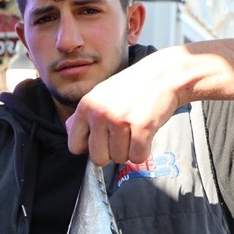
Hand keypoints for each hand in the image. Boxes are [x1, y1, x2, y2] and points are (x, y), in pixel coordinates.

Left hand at [64, 51, 179, 165]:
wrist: (164, 74)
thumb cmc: (132, 88)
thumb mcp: (101, 95)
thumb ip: (83, 115)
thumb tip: (69, 131)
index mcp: (86, 106)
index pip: (74, 146)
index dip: (90, 147)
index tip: (103, 139)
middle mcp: (100, 113)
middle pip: (97, 158)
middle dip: (111, 153)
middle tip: (123, 136)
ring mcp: (120, 120)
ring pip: (119, 159)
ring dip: (130, 150)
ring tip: (136, 130)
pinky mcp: (141, 127)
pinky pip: (137, 157)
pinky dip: (144, 152)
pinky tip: (146, 135)